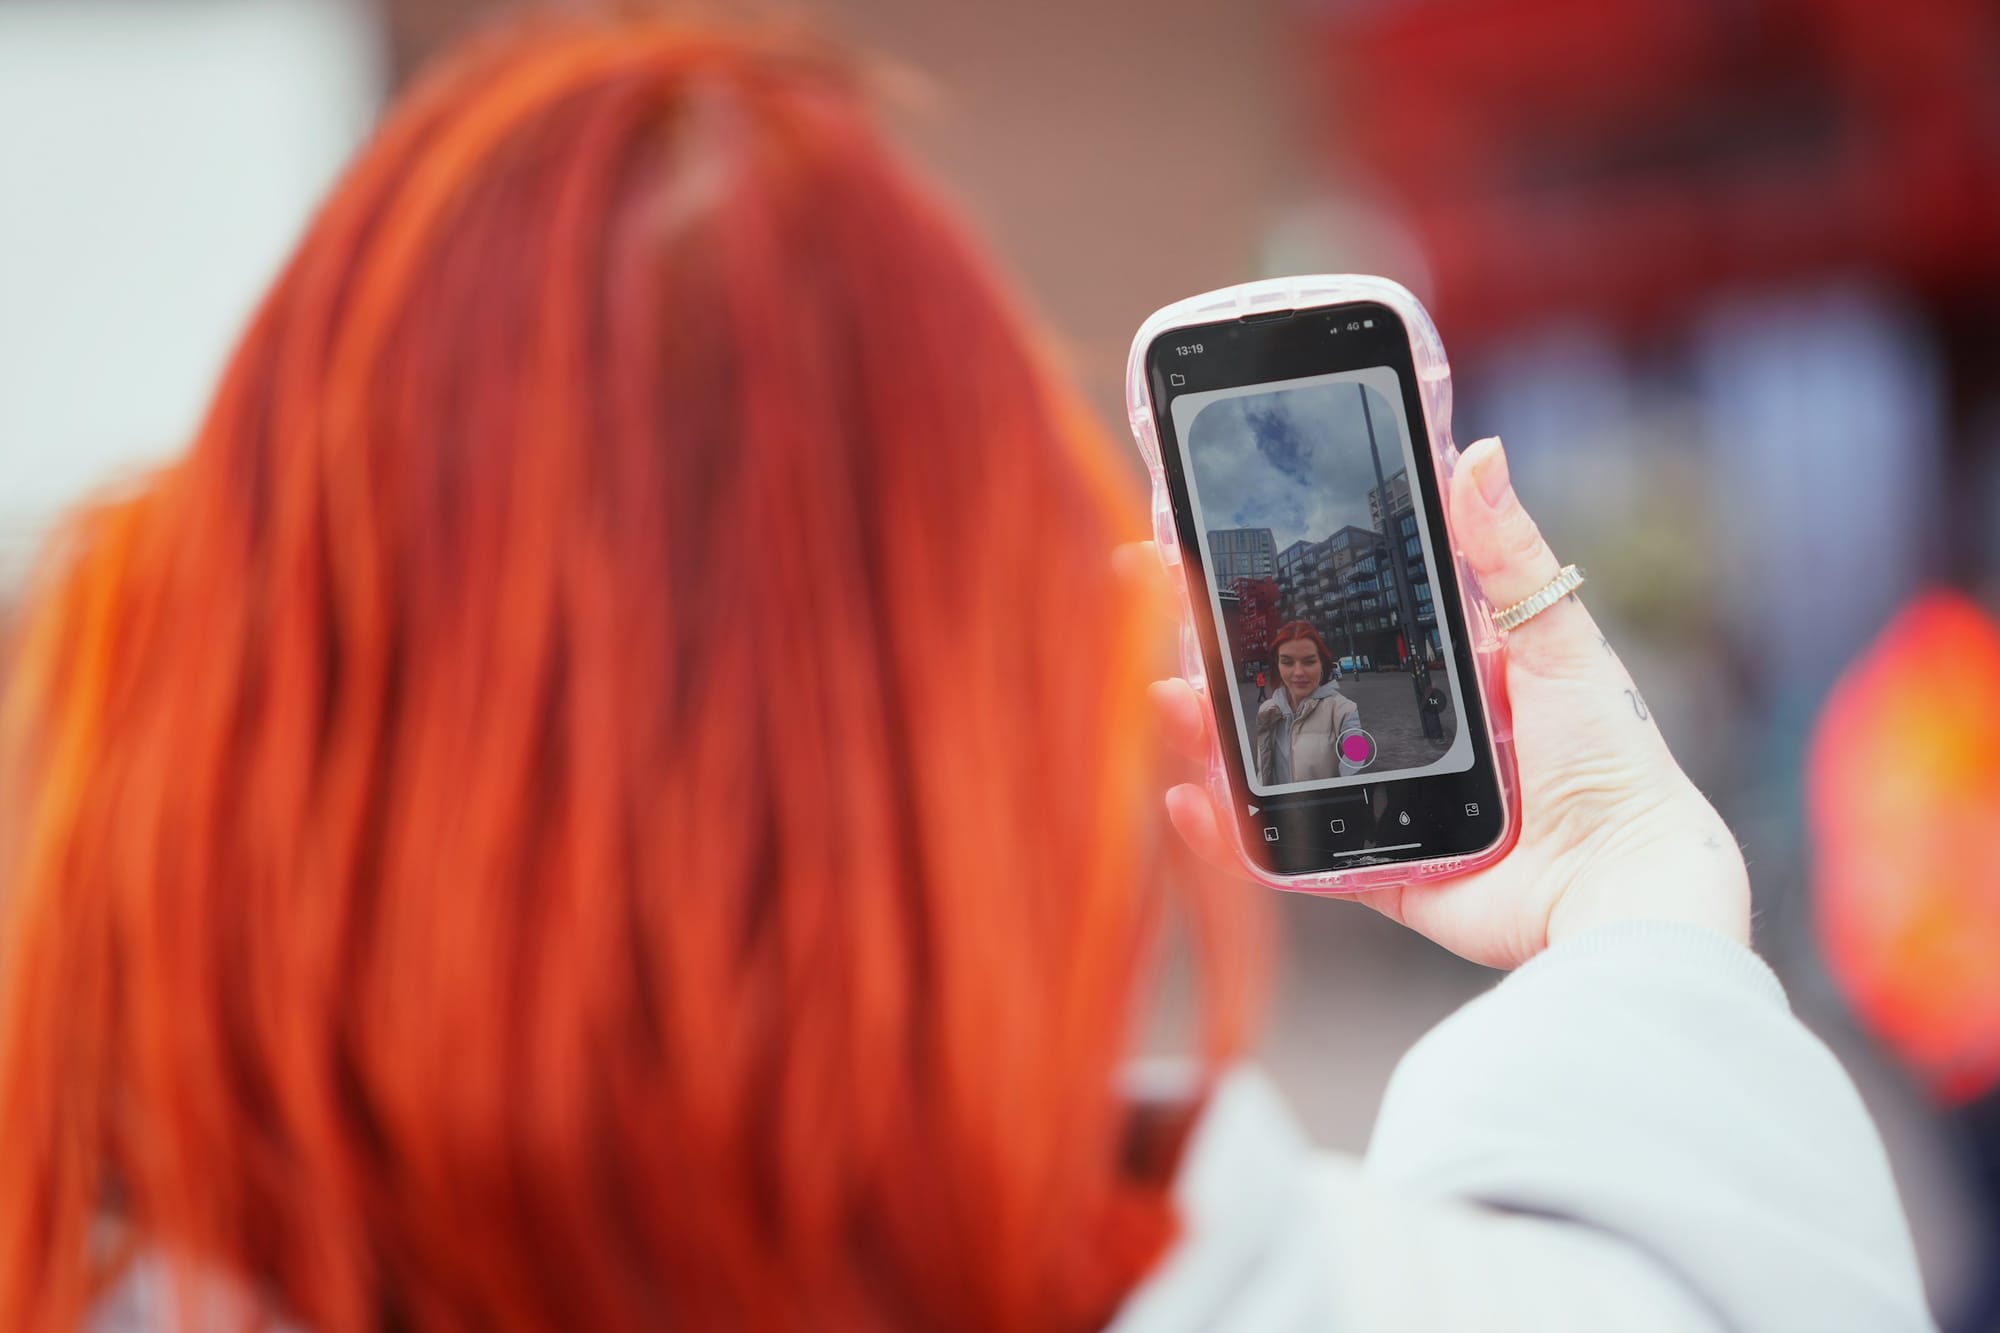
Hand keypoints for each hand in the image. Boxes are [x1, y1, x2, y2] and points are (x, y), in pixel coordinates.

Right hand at [1121, 436, 1749, 969]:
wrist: (1625, 876)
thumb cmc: (1612, 755)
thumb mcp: (1559, 639)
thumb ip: (1511, 556)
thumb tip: (1484, 452)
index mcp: (1443, 676)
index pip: (1340, 621)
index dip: (1276, 591)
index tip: (1213, 550)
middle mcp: (1404, 738)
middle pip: (1290, 693)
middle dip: (1217, 656)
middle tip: (1159, 606)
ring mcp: (1384, 808)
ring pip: (1275, 768)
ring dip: (1210, 735)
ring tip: (1168, 698)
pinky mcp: (1378, 876)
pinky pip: (1292, 858)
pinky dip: (1232, 837)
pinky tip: (1189, 800)